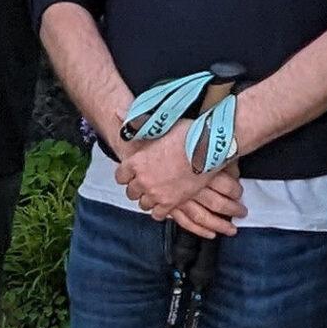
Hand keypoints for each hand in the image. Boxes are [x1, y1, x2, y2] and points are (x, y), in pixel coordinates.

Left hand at [114, 133, 243, 230]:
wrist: (209, 148)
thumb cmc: (187, 134)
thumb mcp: (159, 125)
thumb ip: (137, 124)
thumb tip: (117, 114)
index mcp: (136, 161)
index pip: (120, 175)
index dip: (127, 174)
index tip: (133, 173)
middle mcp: (142, 179)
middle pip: (131, 192)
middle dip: (137, 187)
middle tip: (147, 181)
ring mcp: (156, 193)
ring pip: (143, 204)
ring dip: (148, 198)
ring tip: (157, 191)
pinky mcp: (171, 203)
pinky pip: (157, 214)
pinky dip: (160, 209)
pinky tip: (165, 201)